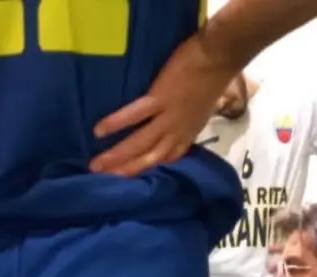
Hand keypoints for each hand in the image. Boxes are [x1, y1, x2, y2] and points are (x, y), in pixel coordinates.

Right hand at [91, 32, 236, 176]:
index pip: (167, 159)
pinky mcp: (160, 99)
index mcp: (188, 132)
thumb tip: (179, 117)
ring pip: (140, 143)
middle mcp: (177, 131)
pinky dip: (117, 123)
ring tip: (95, 165)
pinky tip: (98, 131)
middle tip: (103, 180)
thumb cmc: (214, 75)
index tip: (129, 178)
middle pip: (149, 159)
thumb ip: (189, 116)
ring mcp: (168, 117)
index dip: (148, 170)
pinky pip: (135, 115)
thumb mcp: (204, 105)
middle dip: (126, 171)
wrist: (220, 56)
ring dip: (117, 156)